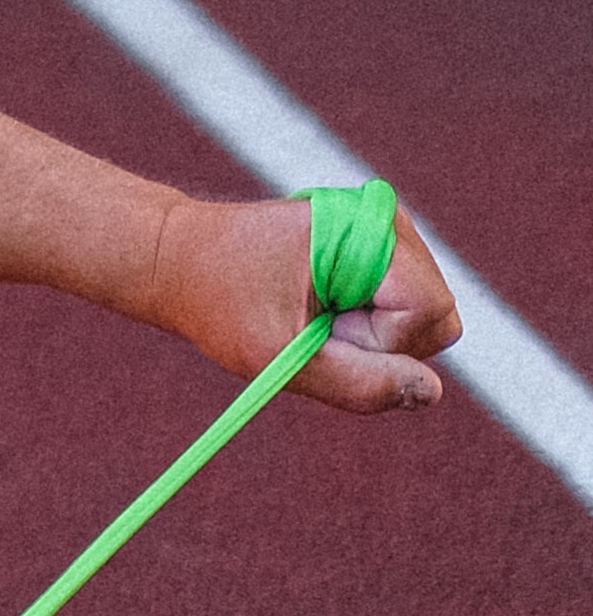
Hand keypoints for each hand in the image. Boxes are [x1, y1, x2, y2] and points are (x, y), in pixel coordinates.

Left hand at [153, 189, 457, 410]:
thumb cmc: (219, 303)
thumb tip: (431, 393)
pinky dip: (367, 320)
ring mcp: (389, 231)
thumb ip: (357, 382)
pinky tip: (320, 307)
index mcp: (370, 233)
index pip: (429, 312)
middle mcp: (390, 222)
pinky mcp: (380, 247)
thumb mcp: (279, 355)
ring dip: (373, 332)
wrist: (179, 260)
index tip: (319, 329)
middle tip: (314, 326)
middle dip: (381, 340)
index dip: (379, 341)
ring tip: (312, 313)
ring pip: (426, 315)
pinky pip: (404, 307)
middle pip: (438, 315)